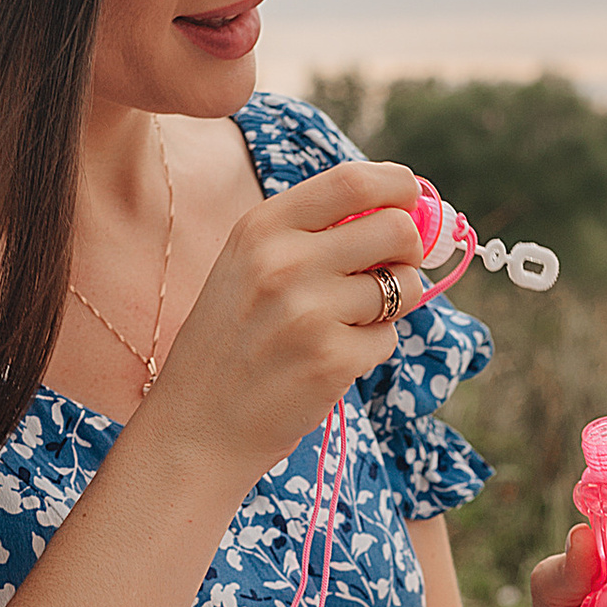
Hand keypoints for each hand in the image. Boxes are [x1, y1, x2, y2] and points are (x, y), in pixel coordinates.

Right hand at [148, 157, 425, 490]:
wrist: (196, 425)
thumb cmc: (232, 342)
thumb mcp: (249, 267)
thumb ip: (312, 234)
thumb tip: (403, 212)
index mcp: (262, 227)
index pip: (354, 181)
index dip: (399, 187)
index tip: (410, 201)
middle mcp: (284, 262)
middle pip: (395, 229)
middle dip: (409, 250)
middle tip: (391, 271)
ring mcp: (309, 312)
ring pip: (401, 287)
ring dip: (389, 308)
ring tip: (342, 326)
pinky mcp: (332, 359)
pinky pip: (387, 339)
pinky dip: (369, 350)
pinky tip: (327, 362)